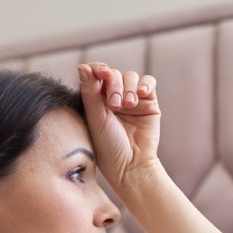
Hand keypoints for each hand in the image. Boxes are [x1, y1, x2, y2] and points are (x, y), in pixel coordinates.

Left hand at [77, 62, 160, 192]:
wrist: (131, 166)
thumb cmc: (108, 147)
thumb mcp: (95, 118)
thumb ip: (89, 92)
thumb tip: (83, 66)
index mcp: (96, 100)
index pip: (96, 74)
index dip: (98, 69)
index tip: (101, 72)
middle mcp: (113, 97)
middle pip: (114, 74)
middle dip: (114, 84)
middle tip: (114, 104)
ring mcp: (132, 99)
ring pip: (131, 76)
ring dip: (129, 87)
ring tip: (129, 105)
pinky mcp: (149, 103)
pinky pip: (149, 82)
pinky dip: (146, 84)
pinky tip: (142, 93)